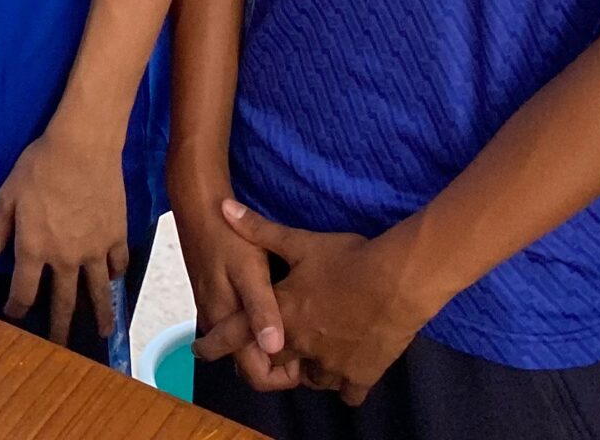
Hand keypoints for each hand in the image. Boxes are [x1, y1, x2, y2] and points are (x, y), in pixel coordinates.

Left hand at [0, 131, 129, 346]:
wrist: (82, 147)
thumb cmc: (39, 166)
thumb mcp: (8, 195)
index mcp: (34, 249)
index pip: (24, 291)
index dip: (17, 307)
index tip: (14, 315)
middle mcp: (65, 258)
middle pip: (64, 302)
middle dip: (59, 328)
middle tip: (60, 347)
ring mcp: (95, 250)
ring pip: (98, 292)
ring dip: (99, 314)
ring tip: (102, 333)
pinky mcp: (116, 236)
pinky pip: (118, 264)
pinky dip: (116, 275)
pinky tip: (114, 280)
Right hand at [173, 174, 293, 392]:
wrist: (198, 206)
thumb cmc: (226, 237)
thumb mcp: (249, 270)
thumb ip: (262, 310)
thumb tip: (275, 348)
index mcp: (226, 325)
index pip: (257, 377)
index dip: (285, 375)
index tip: (310, 355)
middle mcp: (219, 326)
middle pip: (254, 364)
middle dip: (283, 361)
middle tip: (312, 337)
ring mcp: (217, 311)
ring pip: (249, 346)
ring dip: (275, 342)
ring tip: (304, 322)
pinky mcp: (220, 297)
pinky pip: (245, 326)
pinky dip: (265, 325)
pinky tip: (283, 305)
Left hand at [207, 201, 431, 405]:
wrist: (398, 280)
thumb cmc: (347, 259)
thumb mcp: (300, 242)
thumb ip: (258, 229)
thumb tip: (223, 208)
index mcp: (283, 315)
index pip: (236, 334)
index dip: (216, 342)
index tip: (201, 350)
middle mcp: (302, 345)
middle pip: (275, 362)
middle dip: (274, 356)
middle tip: (277, 349)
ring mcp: (332, 364)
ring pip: (311, 378)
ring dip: (309, 369)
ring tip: (313, 353)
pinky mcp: (361, 374)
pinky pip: (348, 392)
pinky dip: (344, 383)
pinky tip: (346, 369)